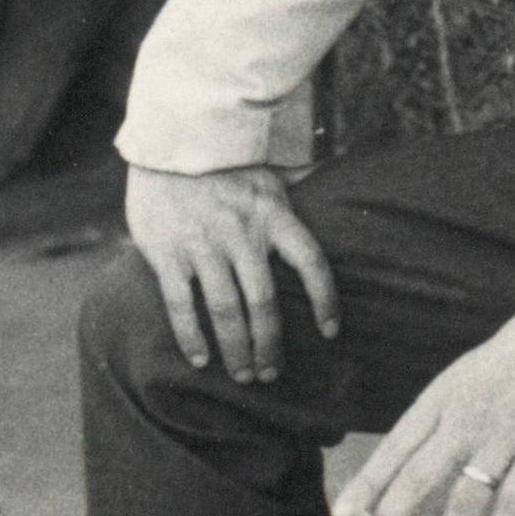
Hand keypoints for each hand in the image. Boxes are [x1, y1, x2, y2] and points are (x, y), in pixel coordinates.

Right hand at [124, 162, 338, 384]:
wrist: (165, 141)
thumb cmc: (223, 163)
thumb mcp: (269, 172)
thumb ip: (302, 184)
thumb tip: (348, 164)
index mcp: (272, 213)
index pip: (310, 260)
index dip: (325, 299)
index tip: (331, 332)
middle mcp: (241, 231)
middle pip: (264, 301)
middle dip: (269, 344)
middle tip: (270, 374)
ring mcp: (202, 242)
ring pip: (226, 309)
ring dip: (236, 348)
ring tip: (242, 374)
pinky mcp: (166, 250)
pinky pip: (181, 303)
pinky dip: (191, 336)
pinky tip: (199, 359)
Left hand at [332, 308, 514, 515]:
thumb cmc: (513, 357)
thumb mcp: (463, 377)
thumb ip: (437, 420)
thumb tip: (406, 465)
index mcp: (441, 398)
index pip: (395, 447)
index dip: (367, 484)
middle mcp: (465, 420)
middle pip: (417, 478)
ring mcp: (504, 437)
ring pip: (464, 499)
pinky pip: (514, 500)